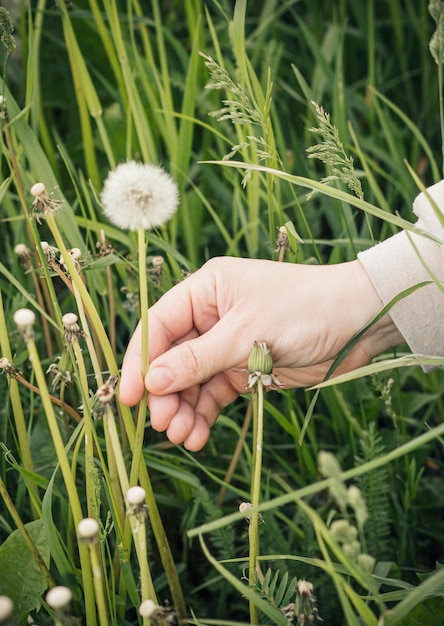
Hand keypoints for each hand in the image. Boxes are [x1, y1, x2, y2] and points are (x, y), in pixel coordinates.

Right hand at [119, 257, 402, 449]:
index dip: (139, 362)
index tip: (129, 397)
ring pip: (191, 381)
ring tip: (184, 437)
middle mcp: (210, 316)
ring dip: (184, 410)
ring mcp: (227, 344)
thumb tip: (151, 381)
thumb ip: (197, 359)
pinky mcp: (245, 369)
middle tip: (164, 425)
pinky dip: (205, 415)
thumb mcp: (245, 333)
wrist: (357, 323)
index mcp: (205, 291)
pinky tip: (199, 436)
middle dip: (165, 393)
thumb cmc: (302, 310)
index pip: (158, 326)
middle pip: (171, 359)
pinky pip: (214, 394)